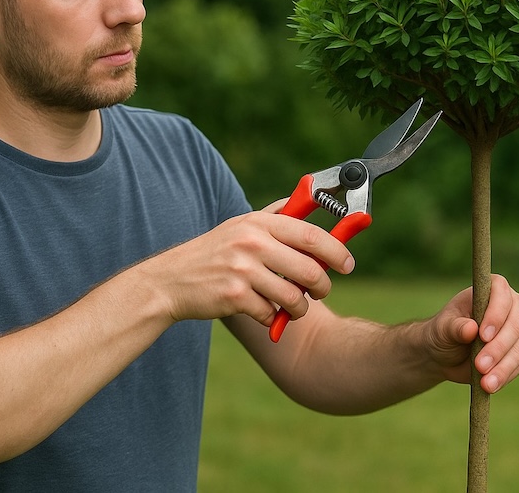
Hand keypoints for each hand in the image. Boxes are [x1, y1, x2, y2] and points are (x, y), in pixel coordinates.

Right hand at [150, 207, 354, 327]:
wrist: (171, 281)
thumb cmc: (212, 253)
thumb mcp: (240, 225)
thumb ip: (274, 216)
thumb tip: (308, 200)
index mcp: (258, 222)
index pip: (310, 234)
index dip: (336, 250)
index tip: (347, 263)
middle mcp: (252, 242)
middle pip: (309, 268)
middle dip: (323, 285)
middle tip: (321, 290)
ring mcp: (243, 270)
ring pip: (294, 296)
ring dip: (300, 307)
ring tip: (294, 307)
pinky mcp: (235, 297)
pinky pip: (271, 313)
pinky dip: (273, 318)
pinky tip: (263, 311)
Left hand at [424, 274, 518, 392]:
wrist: (445, 355)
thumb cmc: (442, 333)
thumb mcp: (442, 329)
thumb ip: (455, 327)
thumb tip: (470, 329)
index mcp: (490, 289)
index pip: (502, 293)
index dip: (496, 314)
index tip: (483, 335)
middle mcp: (510, 305)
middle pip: (516, 324)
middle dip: (498, 347)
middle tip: (480, 365)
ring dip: (504, 366)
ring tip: (486, 383)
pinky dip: (507, 375)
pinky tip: (491, 385)